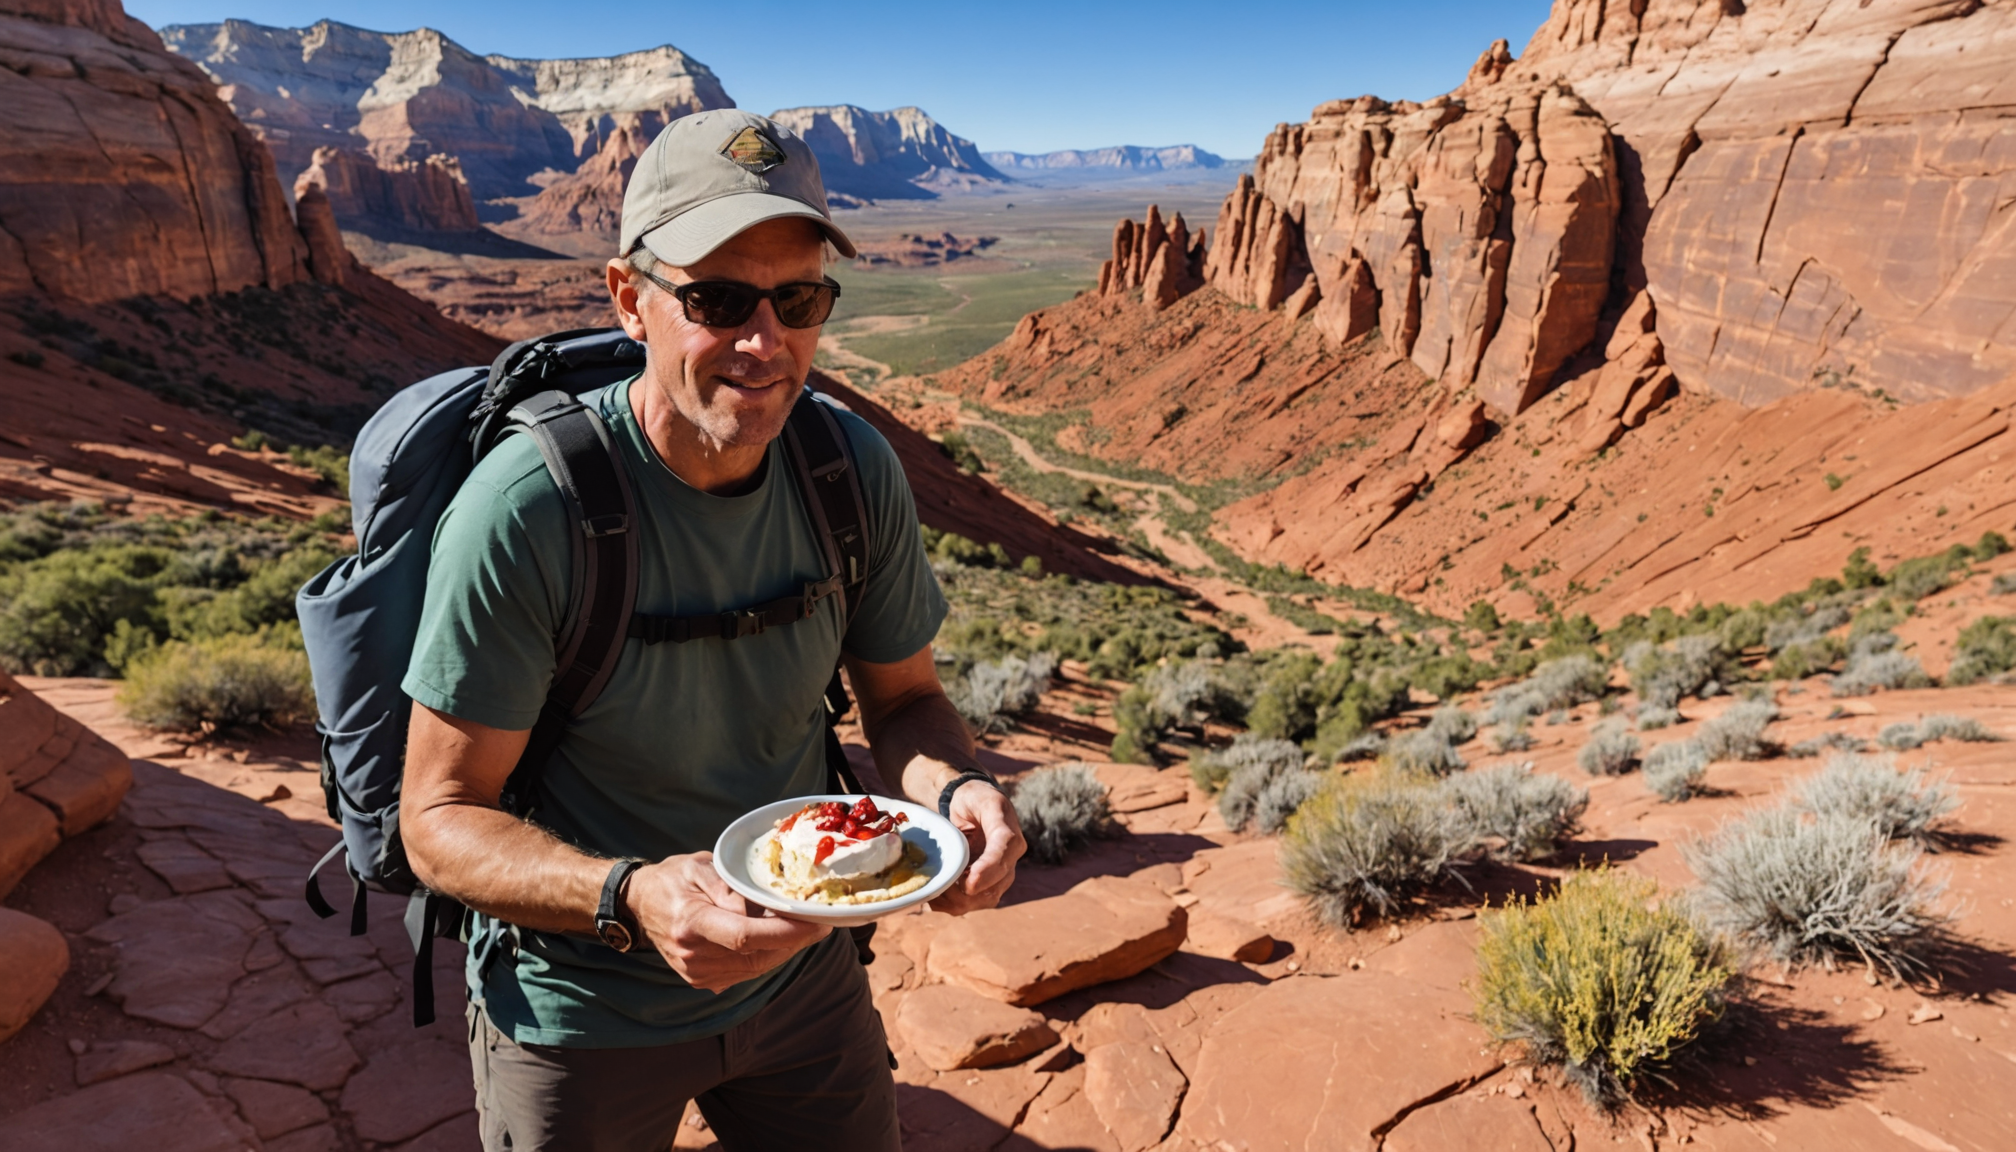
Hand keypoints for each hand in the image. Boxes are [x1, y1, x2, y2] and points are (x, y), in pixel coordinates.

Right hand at [624, 853, 830, 991]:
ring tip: (804, 927)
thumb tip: (763, 909)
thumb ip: (731, 887)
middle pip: (758, 956)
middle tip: (822, 921)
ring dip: (785, 949)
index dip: (786, 933)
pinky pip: (747, 972)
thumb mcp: (700, 867)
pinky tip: (778, 937)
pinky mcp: (702, 980)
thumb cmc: (673, 878)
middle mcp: (693, 955)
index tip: (818, 924)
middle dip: (796, 941)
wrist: (640, 903)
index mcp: (691, 923)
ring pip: (757, 968)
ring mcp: (697, 973)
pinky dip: (768, 956)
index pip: (745, 936)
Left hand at [930, 778, 1024, 914]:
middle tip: (938, 884)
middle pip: (993, 888)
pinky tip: (936, 893)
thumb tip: (964, 851)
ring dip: (956, 901)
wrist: (973, 805)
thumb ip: (976, 821)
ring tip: (934, 888)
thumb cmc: (975, 799)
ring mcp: (1000, 876)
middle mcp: (1009, 861)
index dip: (986, 873)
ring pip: (983, 901)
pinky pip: (972, 904)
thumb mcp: (978, 799)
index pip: (1002, 859)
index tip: (967, 884)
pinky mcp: (987, 886)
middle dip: (964, 893)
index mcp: (1010, 838)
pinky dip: (951, 904)